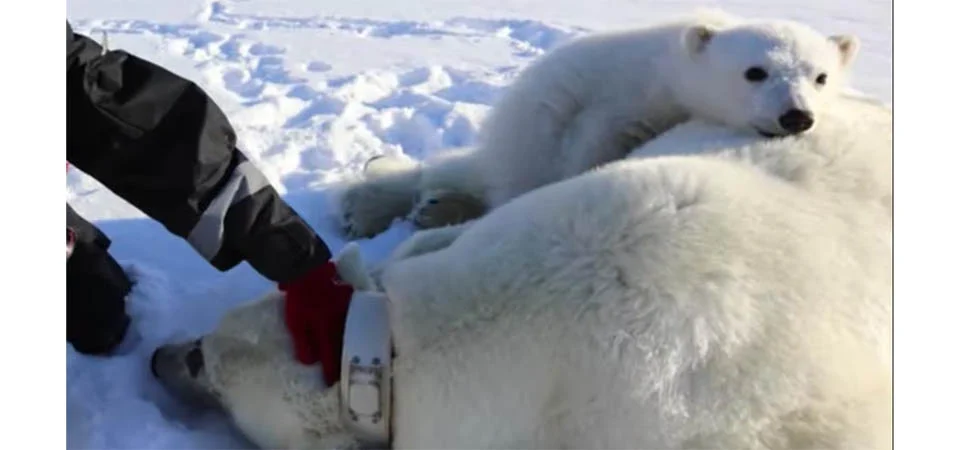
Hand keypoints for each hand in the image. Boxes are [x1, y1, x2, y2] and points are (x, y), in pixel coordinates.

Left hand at [279, 261, 354, 384]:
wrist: (307, 267)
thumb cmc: (299, 298)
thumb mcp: (295, 322)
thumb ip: (304, 343)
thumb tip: (312, 363)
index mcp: (328, 329)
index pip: (332, 355)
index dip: (333, 371)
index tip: (335, 384)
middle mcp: (343, 322)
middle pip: (347, 345)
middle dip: (348, 360)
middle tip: (348, 373)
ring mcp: (350, 309)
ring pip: (354, 332)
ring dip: (355, 345)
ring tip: (355, 356)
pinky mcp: (353, 298)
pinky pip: (358, 317)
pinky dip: (358, 327)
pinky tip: (360, 332)